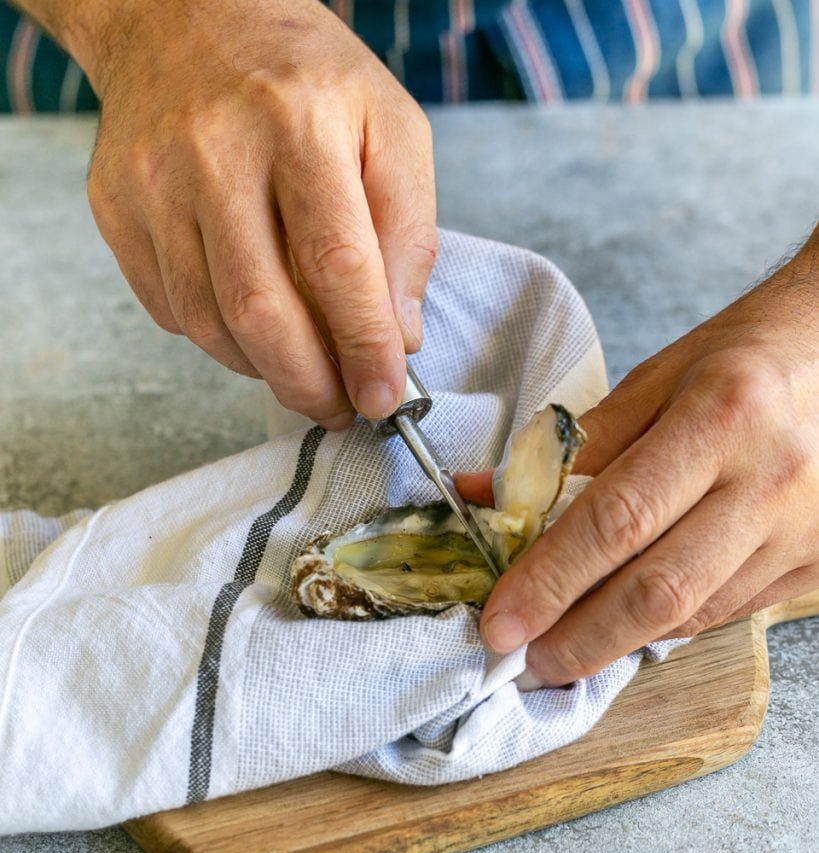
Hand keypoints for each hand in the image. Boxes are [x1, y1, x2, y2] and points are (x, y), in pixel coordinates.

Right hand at [77, 0, 435, 426]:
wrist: (185, 18)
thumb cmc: (304, 79)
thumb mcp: (390, 126)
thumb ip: (408, 230)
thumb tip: (397, 334)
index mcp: (300, 123)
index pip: (336, 263)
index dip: (362, 345)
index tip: (383, 396)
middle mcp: (215, 152)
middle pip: (262, 309)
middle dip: (309, 381)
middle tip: (340, 407)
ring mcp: (153, 181)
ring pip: (210, 322)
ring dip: (265, 368)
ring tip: (303, 369)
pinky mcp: (116, 207)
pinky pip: (171, 309)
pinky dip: (220, 337)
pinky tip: (251, 322)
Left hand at [459, 230, 818, 683]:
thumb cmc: (745, 357)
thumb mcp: (657, 379)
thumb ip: (573, 447)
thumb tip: (487, 494)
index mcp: (719, 418)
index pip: (616, 520)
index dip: (549, 580)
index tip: (501, 622)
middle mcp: (769, 481)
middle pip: (658, 589)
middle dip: (580, 639)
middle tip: (526, 661)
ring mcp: (803, 530)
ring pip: (695, 612)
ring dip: (620, 640)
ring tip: (566, 645)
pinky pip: (730, 610)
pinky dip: (670, 623)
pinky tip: (630, 621)